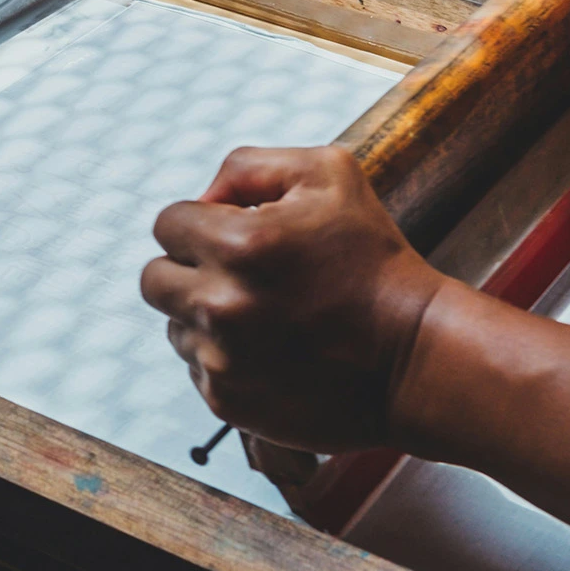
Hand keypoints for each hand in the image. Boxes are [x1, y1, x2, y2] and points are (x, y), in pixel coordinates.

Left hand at [141, 146, 443, 453]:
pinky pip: (197, 368)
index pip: (168, 223)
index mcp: (236, 245)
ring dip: (206, 315)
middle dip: (190, 268)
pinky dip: (224, 357)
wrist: (415, 356)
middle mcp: (218, 305)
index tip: (238, 234)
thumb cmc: (375, 259)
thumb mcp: (329, 173)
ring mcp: (220, 360)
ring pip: (175, 325)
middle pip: (154, 278)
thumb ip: (249, 167)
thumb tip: (204, 197)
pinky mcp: (227, 402)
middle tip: (239, 273)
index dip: (203, 223)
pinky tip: (272, 350)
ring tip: (266, 315)